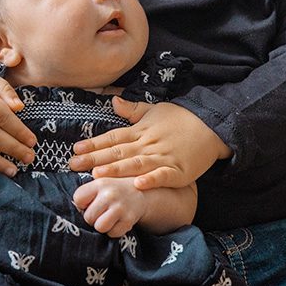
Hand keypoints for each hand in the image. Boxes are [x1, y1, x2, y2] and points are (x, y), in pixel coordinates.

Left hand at [69, 99, 232, 188]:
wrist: (212, 125)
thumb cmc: (182, 118)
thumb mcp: (155, 110)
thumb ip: (133, 110)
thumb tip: (113, 101)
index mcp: (141, 131)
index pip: (113, 138)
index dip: (94, 144)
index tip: (75, 149)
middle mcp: (149, 144)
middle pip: (118, 152)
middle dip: (95, 159)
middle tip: (74, 165)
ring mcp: (164, 157)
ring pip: (136, 164)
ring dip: (117, 170)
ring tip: (98, 175)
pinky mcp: (179, 171)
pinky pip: (163, 176)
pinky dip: (151, 180)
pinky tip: (137, 185)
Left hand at [73, 177, 145, 237]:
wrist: (142, 192)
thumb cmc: (114, 190)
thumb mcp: (101, 183)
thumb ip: (87, 193)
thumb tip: (75, 210)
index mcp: (99, 183)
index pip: (78, 199)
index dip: (82, 204)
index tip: (89, 203)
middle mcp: (110, 194)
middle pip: (88, 217)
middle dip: (92, 217)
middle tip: (100, 212)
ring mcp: (120, 207)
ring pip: (99, 227)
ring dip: (102, 226)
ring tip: (108, 217)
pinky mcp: (129, 220)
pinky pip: (113, 234)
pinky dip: (114, 231)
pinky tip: (117, 221)